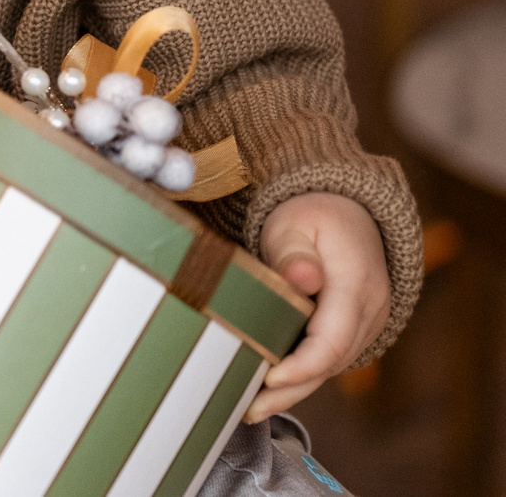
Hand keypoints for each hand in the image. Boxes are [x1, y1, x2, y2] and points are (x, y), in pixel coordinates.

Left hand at [248, 192, 391, 419]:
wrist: (350, 211)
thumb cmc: (315, 214)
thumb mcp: (298, 221)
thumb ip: (293, 251)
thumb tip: (302, 279)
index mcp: (355, 283)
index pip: (332, 339)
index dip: (301, 365)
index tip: (269, 379)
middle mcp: (369, 310)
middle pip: (331, 362)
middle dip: (291, 389)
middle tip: (249, 409)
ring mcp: (367, 322)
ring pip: (332, 365)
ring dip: (295, 389)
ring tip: (252, 408)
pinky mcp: (356, 328)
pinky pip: (330, 357)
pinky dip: (303, 374)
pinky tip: (271, 388)